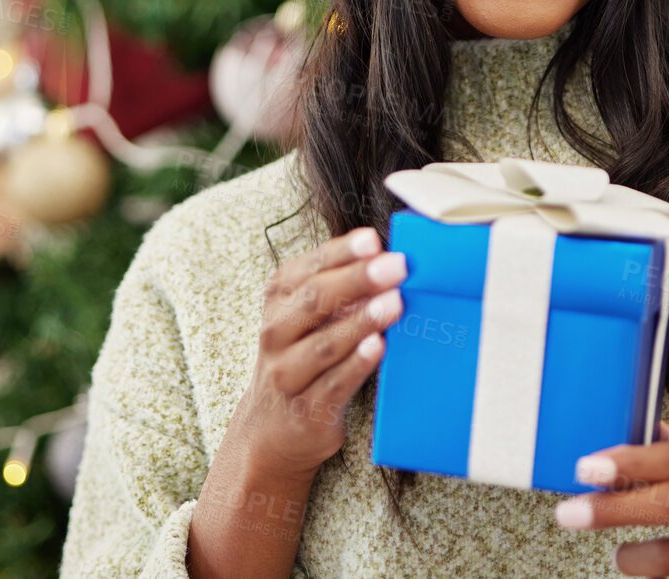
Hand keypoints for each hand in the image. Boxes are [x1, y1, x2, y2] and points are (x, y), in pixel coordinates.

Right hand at [230, 225, 407, 479]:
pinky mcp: (307, 409)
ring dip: (363, 320)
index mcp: (278, 300)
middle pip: (315, 300)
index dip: (341, 252)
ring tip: (395, 303)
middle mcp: (276, 333)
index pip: (308, 268)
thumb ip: (338, 289)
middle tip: (396, 266)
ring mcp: (288, 373)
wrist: (272, 428)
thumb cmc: (301, 358)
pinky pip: (334, 383)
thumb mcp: (305, 317)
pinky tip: (379, 347)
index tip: (372, 239)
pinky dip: (357, 364)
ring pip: (325, 343)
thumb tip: (388, 261)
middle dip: (358, 279)